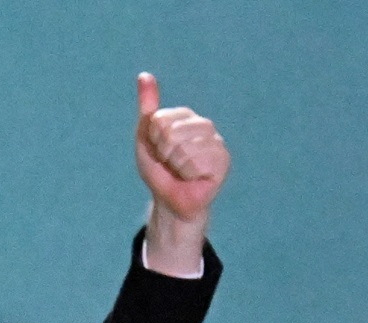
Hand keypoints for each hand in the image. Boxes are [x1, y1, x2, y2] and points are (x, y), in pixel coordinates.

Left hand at [135, 73, 229, 224]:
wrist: (170, 201)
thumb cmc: (160, 170)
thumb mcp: (146, 137)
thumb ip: (147, 107)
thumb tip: (144, 75)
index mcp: (186, 116)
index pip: (160, 120)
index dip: (153, 140)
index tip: (160, 152)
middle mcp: (204, 125)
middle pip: (171, 133)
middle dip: (164, 154)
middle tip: (171, 164)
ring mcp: (216, 142)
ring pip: (184, 149)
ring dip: (176, 166)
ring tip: (182, 172)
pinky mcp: (223, 161)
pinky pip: (197, 163)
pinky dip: (189, 175)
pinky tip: (194, 178)